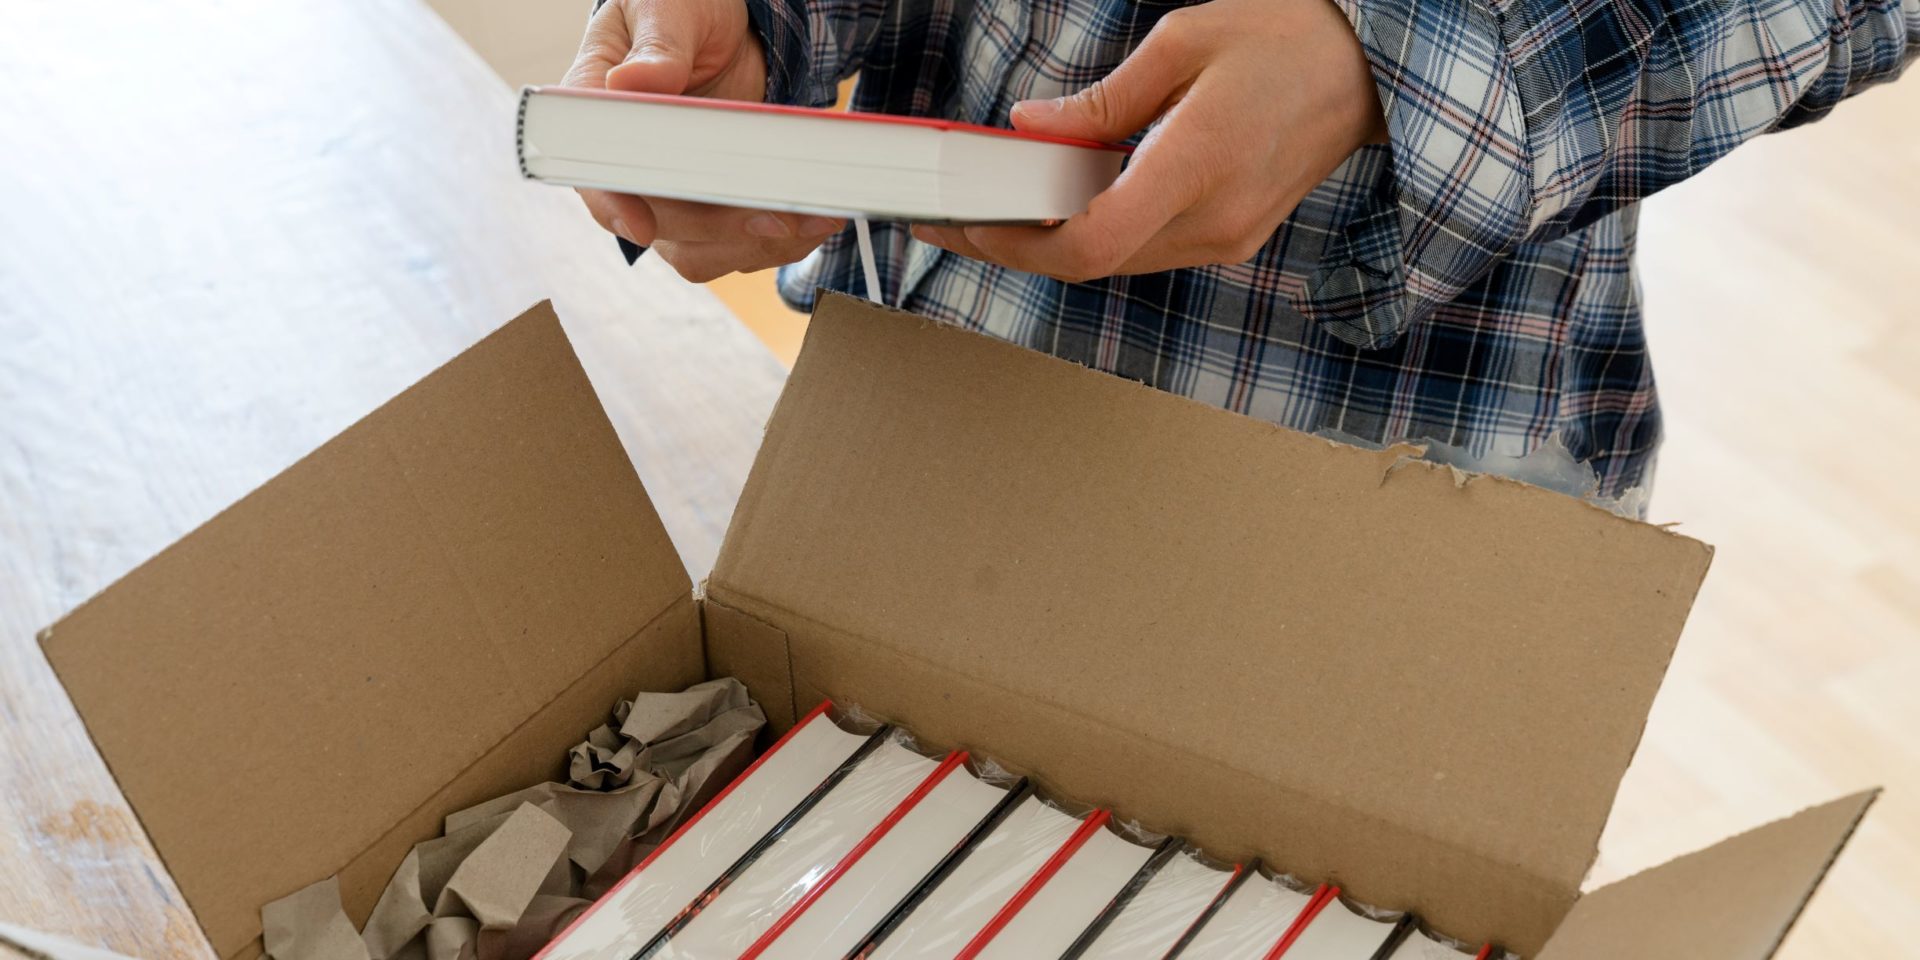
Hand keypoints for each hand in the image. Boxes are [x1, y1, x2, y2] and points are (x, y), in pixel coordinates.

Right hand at [564, 0, 844, 280]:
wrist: (729, 26)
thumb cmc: (682, 7)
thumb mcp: (669, 7)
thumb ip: (658, 46)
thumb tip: (632, 82)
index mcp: (598, 113)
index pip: (593, 174)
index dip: (614, 206)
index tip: (644, 226)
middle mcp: (630, 166)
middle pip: (659, 226)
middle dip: (720, 228)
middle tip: (779, 215)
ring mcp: (672, 195)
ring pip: (702, 251)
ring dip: (758, 243)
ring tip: (815, 218)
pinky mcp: (714, 209)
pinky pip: (739, 246)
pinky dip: (781, 241)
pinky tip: (816, 218)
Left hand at [911, 0, 1385, 281]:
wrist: (1371, 70)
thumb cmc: (1287, 37)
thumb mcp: (1183, 41)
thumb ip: (1101, 100)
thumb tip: (1031, 130)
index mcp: (1199, 165)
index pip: (1091, 241)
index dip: (1017, 243)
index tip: (966, 222)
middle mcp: (1214, 220)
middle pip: (1090, 263)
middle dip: (1011, 248)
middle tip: (950, 224)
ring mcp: (1226, 238)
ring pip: (1113, 262)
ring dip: (1046, 246)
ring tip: (987, 215)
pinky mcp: (1230, 237)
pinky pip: (1142, 250)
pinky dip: (1089, 235)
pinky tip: (1052, 209)